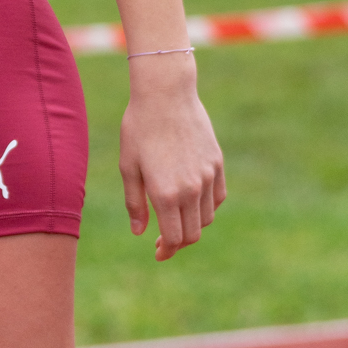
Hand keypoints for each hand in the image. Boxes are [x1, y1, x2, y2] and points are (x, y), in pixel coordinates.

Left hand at [119, 62, 224, 259]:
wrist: (166, 95)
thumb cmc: (139, 129)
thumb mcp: (128, 167)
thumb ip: (135, 203)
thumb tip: (139, 232)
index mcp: (166, 194)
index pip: (174, 237)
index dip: (167, 250)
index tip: (158, 253)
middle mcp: (191, 189)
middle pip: (193, 233)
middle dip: (179, 242)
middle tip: (163, 240)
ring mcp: (208, 176)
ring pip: (207, 217)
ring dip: (193, 224)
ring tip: (174, 218)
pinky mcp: (217, 163)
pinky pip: (218, 197)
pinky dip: (207, 206)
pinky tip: (191, 201)